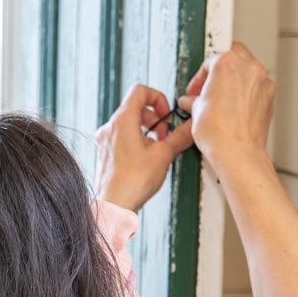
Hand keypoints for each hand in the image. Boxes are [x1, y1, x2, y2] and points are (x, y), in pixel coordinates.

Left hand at [93, 83, 194, 210]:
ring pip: (130, 123)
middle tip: (165, 134)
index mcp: (122, 121)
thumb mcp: (164, 154)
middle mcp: (109, 128)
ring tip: (158, 147)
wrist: (113, 205)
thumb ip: (180, 136)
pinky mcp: (105, 153)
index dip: (158, 97)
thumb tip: (192, 126)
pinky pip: (123, 138)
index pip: (140, 90)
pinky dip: (138, 141)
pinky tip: (147, 157)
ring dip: (148, 130)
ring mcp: (105, 141)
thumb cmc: (133, 181)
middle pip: (135, 107)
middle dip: (155, 117)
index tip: (167, 115)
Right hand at [175, 41, 274, 174]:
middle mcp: (249, 68)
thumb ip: (194, 100)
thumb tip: (192, 101)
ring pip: (247, 71)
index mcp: (227, 64)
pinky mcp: (269, 96)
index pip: (211, 60)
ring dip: (235, 80)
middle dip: (221, 69)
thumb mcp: (195, 111)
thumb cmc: (218, 132)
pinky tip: (233, 109)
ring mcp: (262, 81)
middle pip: (234, 56)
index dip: (200, 76)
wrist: (237, 151)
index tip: (195, 89)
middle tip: (209, 85)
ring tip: (221, 99)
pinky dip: (246, 93)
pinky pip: (256, 87)